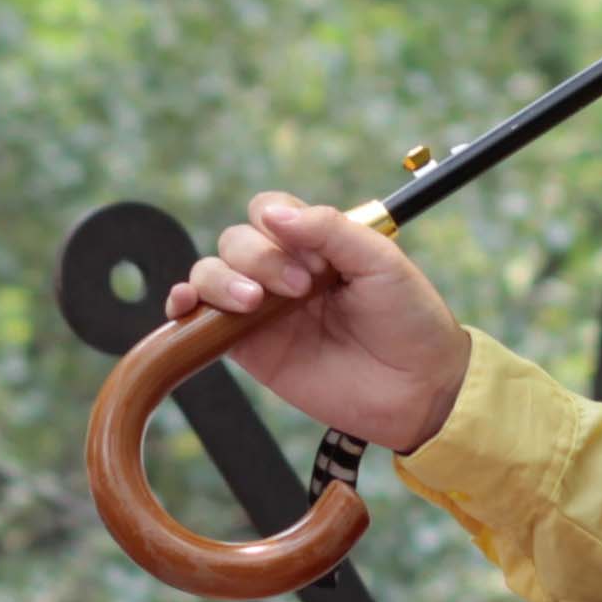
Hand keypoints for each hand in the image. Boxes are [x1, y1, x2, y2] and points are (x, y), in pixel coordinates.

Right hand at [168, 192, 468, 452]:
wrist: (419, 390)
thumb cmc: (410, 321)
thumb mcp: (381, 261)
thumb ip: (330, 228)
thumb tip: (273, 213)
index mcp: (317, 243)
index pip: (269, 211)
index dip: (278, 223)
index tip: (311, 255)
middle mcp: (284, 270)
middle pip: (236, 241)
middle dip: (259, 258)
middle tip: (302, 288)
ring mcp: (263, 309)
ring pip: (212, 273)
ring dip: (222, 280)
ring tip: (255, 303)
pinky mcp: (249, 349)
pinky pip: (201, 320)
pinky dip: (183, 306)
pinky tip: (185, 305)